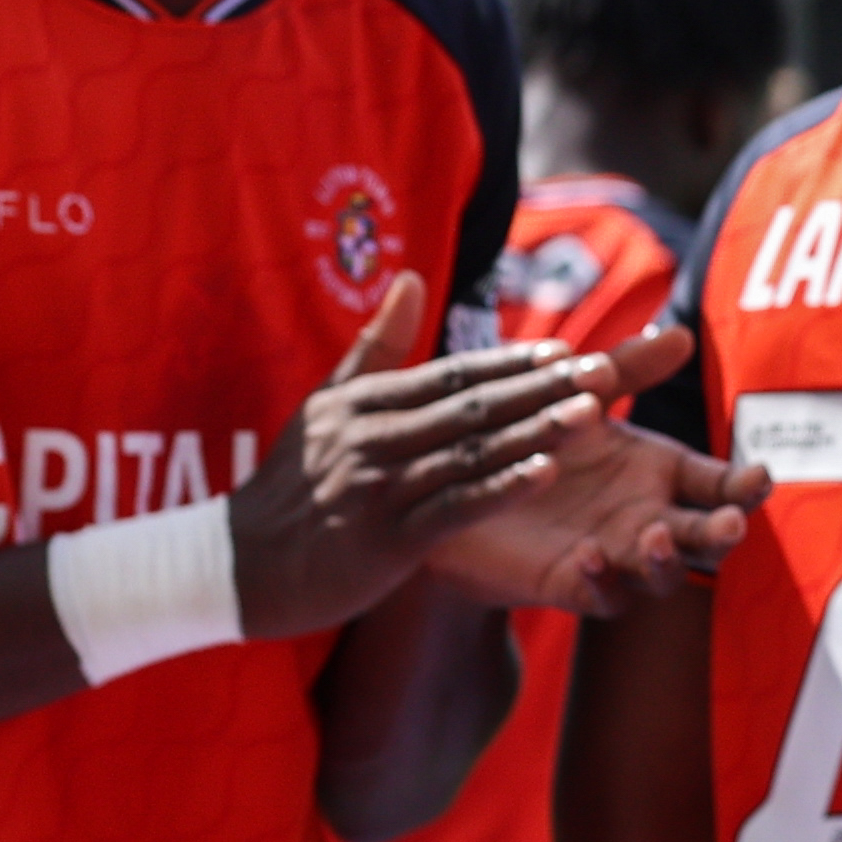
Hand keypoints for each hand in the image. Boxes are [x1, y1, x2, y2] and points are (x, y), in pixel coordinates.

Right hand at [229, 275, 653, 639]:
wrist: (236, 566)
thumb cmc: (291, 485)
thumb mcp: (325, 406)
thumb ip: (376, 345)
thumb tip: (412, 276)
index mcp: (363, 404)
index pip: (451, 375)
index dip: (511, 362)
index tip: (565, 350)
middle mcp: (372, 438)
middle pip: (471, 407)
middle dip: (542, 388)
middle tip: (604, 372)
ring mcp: (379, 488)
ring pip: (470, 452)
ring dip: (535, 431)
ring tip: (593, 413)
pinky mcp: (384, 540)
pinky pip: (454, 508)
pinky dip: (500, 488)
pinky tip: (545, 473)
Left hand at [420, 319, 769, 614]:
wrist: (468, 487)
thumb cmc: (536, 438)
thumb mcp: (579, 396)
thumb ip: (627, 370)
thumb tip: (683, 333)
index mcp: (663, 475)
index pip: (722, 486)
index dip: (747, 486)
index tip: (760, 476)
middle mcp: (651, 520)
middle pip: (707, 538)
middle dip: (723, 532)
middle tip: (732, 521)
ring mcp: (618, 557)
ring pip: (661, 575)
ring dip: (666, 561)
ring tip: (658, 537)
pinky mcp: (574, 585)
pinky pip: (601, 595)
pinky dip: (601, 579)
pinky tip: (589, 553)